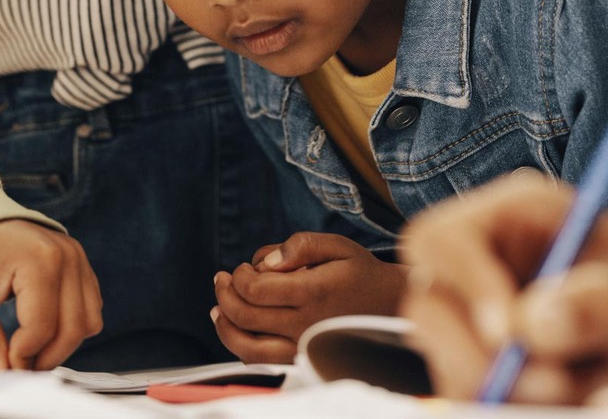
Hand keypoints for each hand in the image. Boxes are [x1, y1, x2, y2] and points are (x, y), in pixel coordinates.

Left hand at [0, 219, 100, 370]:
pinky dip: (70, 328)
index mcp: (39, 259)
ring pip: (88, 323)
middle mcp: (67, 256)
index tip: (2, 366)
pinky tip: (41, 332)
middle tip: (17, 367)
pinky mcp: (82, 268)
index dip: (23, 356)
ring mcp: (79, 260)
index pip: (42, 327)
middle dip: (45, 357)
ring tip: (28, 350)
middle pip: (72, 329)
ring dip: (61, 345)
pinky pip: (90, 310)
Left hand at [210, 232, 405, 362]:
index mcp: (313, 292)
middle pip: (244, 315)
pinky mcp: (302, 358)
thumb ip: (300, 245)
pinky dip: (241, 347)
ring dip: (224, 325)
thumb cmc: (360, 272)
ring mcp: (302, 346)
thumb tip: (266, 262)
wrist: (389, 307)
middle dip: (225, 293)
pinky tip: (236, 329)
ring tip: (218, 308)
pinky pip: (261, 361)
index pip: (255, 289)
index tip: (243, 266)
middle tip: (222, 278)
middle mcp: (305, 324)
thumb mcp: (337, 245)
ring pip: (247, 346)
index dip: (239, 276)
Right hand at [399, 174, 607, 402]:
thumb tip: (532, 324)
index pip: (445, 240)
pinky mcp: (465, 354)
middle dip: (484, 358)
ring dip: (502, 388)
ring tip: (579, 387)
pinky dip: (504, 402)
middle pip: (429, 306)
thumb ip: (602, 303)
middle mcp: (473, 257)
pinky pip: (460, 387)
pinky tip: (560, 396)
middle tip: (559, 387)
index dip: (466, 285)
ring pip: (442, 356)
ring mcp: (463, 308)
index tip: (509, 337)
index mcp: (511, 212)